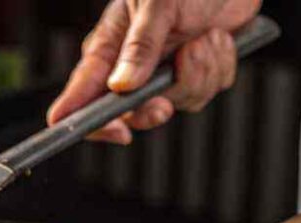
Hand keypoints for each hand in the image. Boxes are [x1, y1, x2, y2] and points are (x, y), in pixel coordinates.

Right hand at [47, 0, 260, 144]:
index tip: (114, 131)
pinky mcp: (194, 73)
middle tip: (164, 103)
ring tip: (204, 39)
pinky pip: (206, 91)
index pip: (82, 94)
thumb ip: (140, 46)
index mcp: (107, 48)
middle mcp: (130, 66)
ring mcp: (163, 72)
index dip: (88, 121)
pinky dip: (219, 67)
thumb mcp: (157, 3)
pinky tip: (217, 39)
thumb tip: (121, 86)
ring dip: (199, 73)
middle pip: (130, 113)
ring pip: (176, 102)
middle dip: (153, 109)